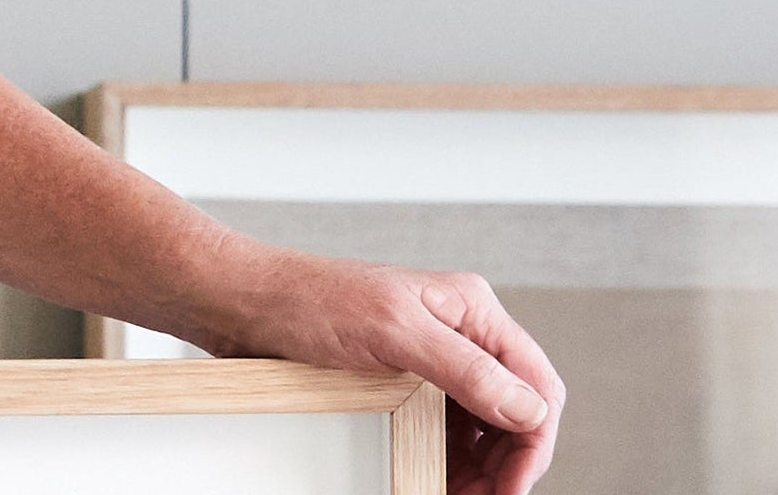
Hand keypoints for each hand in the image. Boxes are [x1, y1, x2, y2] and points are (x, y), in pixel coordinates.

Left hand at [185, 245, 562, 494]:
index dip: (532, 443)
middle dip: (506, 462)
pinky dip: (448, 457)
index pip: (535, 385)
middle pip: (513, 409)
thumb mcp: (390, 334)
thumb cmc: (307, 301)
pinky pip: (444, 425)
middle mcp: (459, 332)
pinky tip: (436, 477)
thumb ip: (464, 370)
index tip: (511, 489)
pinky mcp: (402, 377)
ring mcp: (431, 356)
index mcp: (470, 310)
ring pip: (480, 424)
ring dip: (479, 466)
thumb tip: (528, 410)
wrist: (242, 301)